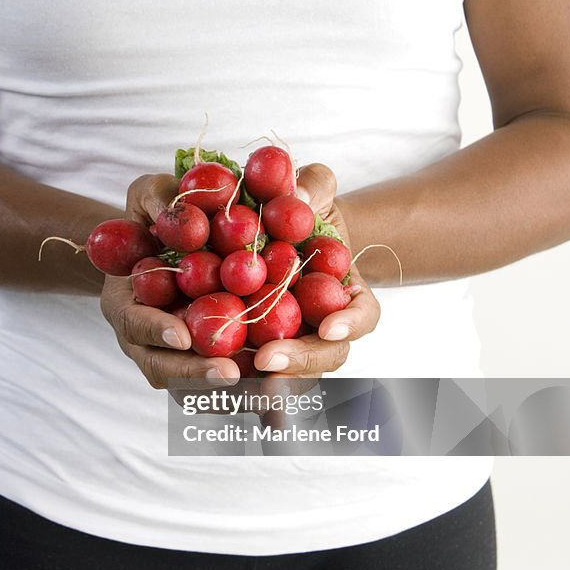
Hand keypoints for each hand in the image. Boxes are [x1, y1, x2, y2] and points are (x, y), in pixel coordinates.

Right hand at [100, 173, 240, 388]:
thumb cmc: (158, 210)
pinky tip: (276, 389)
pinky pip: (220, 386)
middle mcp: (143, 338)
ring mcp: (170, 356)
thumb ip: (160, 199)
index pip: (134, 322)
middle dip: (195, 375)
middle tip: (231, 374)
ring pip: (191, 388)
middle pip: (162, 369)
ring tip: (261, 390)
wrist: (171, 240)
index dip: (155, 330)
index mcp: (123, 301)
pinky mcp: (202, 361)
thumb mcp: (151, 192)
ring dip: (224, 392)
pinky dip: (245, 390)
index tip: (184, 335)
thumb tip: (181, 213)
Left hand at [253, 163, 380, 384]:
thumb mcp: (313, 185)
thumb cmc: (302, 206)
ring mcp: (293, 342)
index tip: (330, 327)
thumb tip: (299, 201)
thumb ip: (313, 186)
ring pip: (288, 374)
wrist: (274, 228)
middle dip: (299, 362)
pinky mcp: (253, 348)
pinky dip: (231, 380)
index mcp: (348, 292)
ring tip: (235, 381)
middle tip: (267, 360)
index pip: (363, 315)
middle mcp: (325, 326)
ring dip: (263, 382)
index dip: (351, 324)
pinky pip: (246, 373)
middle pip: (325, 357)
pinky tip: (205, 384)